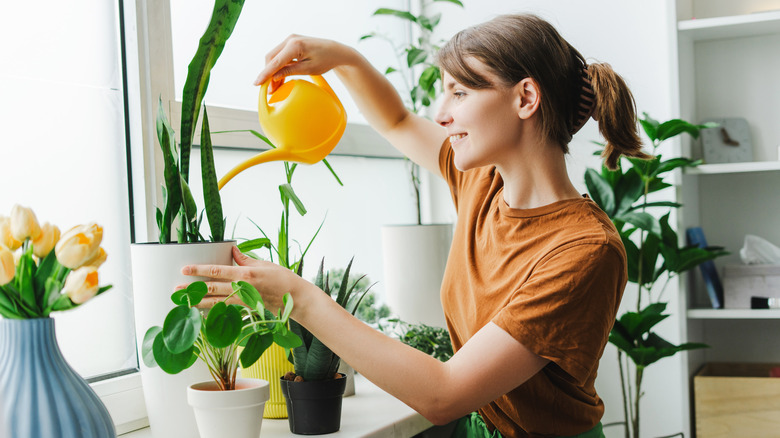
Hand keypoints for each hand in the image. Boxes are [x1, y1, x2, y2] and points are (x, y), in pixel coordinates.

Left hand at [180, 246, 306, 313]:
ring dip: (198, 302)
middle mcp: (242, 288)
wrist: (295, 298)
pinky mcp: (245, 308)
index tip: (185, 269)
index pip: (217, 271)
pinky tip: (202, 312)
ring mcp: (243, 300)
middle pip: (212, 288)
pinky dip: (213, 310)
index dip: (199, 270)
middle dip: (192, 288)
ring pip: (216, 302)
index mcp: (245, 274)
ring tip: (184, 302)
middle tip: (176, 289)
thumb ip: (245, 259)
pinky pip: (225, 309)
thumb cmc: (282, 278)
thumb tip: (232, 250)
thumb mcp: (263, 264)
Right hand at [253, 35, 354, 90]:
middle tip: (269, 90)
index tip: (257, 83)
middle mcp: (290, 39)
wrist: (335, 51)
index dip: (265, 74)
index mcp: (295, 45)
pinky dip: (278, 67)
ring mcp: (290, 40)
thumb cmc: (325, 59)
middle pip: (271, 58)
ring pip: (274, 57)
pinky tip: (279, 79)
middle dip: (268, 74)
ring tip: (274, 87)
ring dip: (272, 71)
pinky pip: (280, 56)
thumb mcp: (309, 69)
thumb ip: (290, 71)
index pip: (275, 62)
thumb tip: (274, 77)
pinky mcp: (291, 43)